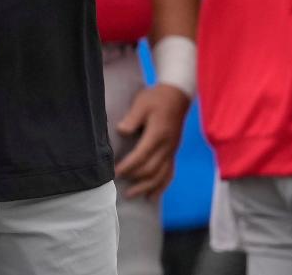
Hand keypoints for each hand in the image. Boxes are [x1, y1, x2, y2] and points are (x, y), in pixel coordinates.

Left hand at [114, 84, 189, 198]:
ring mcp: (172, 151)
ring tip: (131, 195)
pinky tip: (153, 196)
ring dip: (146, 187)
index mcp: (158, 134)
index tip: (115, 172)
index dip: (128, 166)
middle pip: (151, 170)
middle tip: (117, 183)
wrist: (176, 96)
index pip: (142, 156)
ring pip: (161, 176)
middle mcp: (167, 146)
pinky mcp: (173, 152)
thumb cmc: (156, 99)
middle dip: (134, 179)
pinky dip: (161, 187)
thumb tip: (121, 131)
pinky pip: (169, 174)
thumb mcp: (142, 103)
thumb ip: (132, 118)